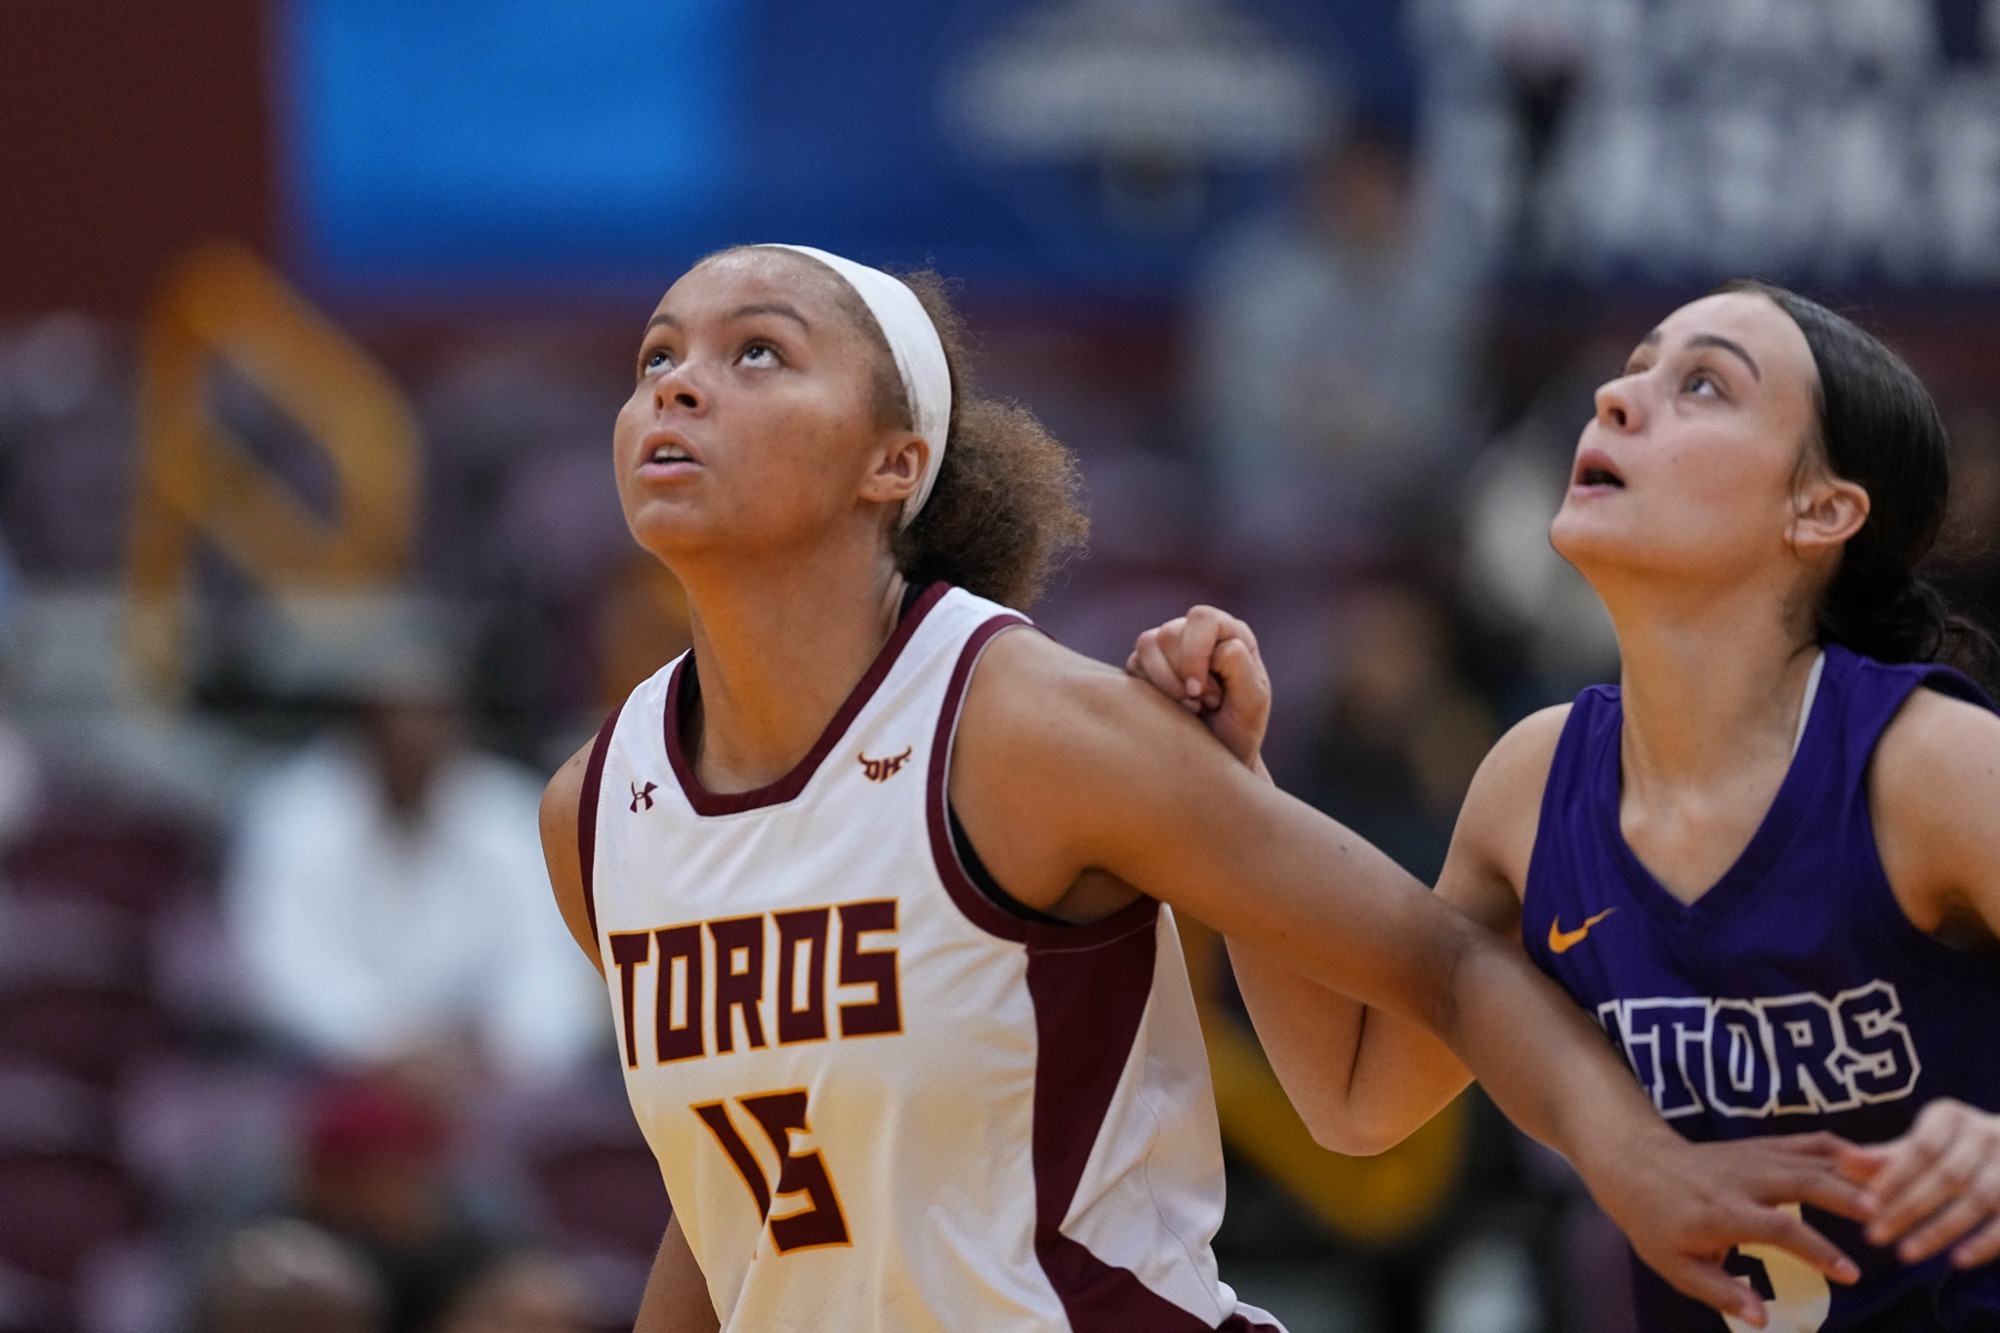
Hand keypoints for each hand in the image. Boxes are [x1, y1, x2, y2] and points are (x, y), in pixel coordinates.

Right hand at [1125, 605, 1269, 769]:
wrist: (1215, 759)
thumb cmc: (1239, 730)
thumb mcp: (1252, 704)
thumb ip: (1242, 669)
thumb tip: (1219, 648)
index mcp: (1229, 634)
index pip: (1203, 619)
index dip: (1196, 652)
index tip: (1199, 692)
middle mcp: (1198, 634)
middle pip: (1171, 632)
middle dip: (1181, 675)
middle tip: (1200, 704)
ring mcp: (1170, 648)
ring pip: (1148, 643)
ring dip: (1164, 681)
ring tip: (1188, 707)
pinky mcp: (1146, 666)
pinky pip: (1133, 662)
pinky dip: (1150, 688)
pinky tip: (1171, 707)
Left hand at [1585, 1130, 1867, 1327]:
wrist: (1634, 1164)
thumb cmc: (1656, 1223)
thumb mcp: (1676, 1267)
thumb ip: (1721, 1292)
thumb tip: (1763, 1319)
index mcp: (1722, 1213)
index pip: (1779, 1229)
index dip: (1817, 1251)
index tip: (1851, 1273)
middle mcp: (1742, 1179)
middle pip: (1804, 1181)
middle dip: (1848, 1197)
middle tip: (1889, 1218)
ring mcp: (1753, 1157)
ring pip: (1811, 1158)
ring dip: (1853, 1173)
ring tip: (1896, 1190)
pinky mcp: (1760, 1146)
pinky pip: (1805, 1143)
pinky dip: (1840, 1150)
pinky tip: (1872, 1161)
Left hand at [1838, 1098, 1999, 1267]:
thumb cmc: (1954, 1148)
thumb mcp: (1923, 1143)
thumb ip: (1887, 1156)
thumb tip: (1842, 1161)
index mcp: (1951, 1116)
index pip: (1919, 1149)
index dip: (1892, 1178)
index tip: (1863, 1207)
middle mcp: (1985, 1134)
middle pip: (1945, 1175)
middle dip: (1907, 1208)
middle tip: (1873, 1236)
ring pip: (1977, 1199)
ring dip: (1940, 1229)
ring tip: (1905, 1253)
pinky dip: (1984, 1243)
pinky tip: (1957, 1261)